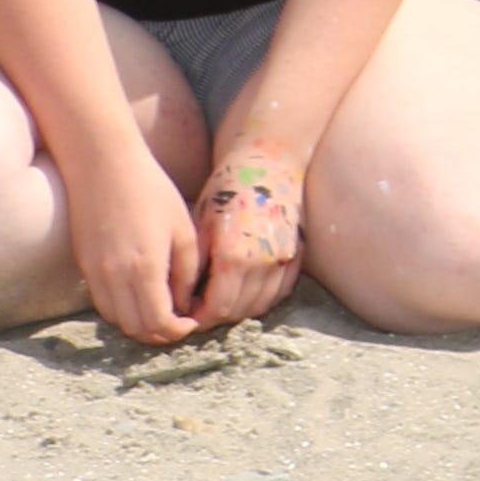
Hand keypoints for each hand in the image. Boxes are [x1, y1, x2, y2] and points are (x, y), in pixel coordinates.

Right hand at [63, 145, 207, 346]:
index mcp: (145, 268)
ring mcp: (94, 273)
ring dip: (138, 324)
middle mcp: (115, 277)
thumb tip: (185, 304)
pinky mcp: (84, 266)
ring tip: (162, 311)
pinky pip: (102, 303)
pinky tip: (140, 295)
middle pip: (134, 328)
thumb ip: (186, 272)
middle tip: (179, 323)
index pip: (157, 322)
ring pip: (115, 320)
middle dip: (159, 334)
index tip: (192, 323)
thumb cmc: (151, 191)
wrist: (103, 165)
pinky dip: (122, 310)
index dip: (177, 331)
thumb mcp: (183, 230)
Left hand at [190, 143, 306, 327]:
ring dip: (240, 310)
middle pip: (239, 311)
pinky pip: (280, 292)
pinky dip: (263, 299)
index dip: (199, 318)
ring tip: (221, 302)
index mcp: (234, 257)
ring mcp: (284, 259)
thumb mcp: (200, 225)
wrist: (269, 162)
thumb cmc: (228, 189)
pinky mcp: (297, 254)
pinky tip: (247, 292)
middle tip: (200, 310)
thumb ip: (194, 264)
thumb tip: (182, 297)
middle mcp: (262, 263)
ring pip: (261, 305)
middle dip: (217, 316)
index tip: (186, 314)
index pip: (217, 308)